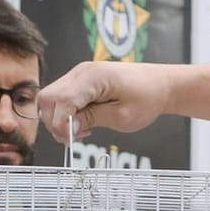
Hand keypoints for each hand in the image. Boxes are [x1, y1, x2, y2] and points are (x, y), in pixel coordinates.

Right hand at [37, 60, 173, 144]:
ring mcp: (79, 75)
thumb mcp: (122, 116)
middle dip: (56, 122)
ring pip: (52, 99)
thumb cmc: (147, 98)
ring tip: (83, 130)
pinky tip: (84, 122)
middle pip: (48, 98)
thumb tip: (68, 127)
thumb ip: (92, 119)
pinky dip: (67, 114)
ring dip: (60, 119)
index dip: (61, 124)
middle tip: (75, 137)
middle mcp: (81, 72)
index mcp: (92, 77)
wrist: (161, 85)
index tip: (73, 138)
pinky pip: (62, 98)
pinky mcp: (82, 81)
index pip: (60, 101)